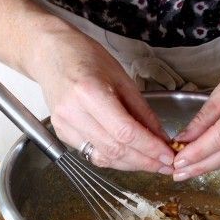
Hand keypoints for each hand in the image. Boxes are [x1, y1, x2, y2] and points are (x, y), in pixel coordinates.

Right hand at [27, 29, 173, 173]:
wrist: (51, 54)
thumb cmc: (86, 58)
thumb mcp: (121, 78)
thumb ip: (141, 111)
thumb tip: (161, 138)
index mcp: (89, 93)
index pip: (125, 132)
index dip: (150, 148)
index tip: (168, 156)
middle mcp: (73, 113)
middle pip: (115, 149)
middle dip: (144, 161)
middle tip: (166, 165)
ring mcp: (64, 126)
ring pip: (104, 158)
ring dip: (131, 164)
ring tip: (152, 164)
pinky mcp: (62, 135)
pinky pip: (92, 154)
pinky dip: (114, 159)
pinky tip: (130, 157)